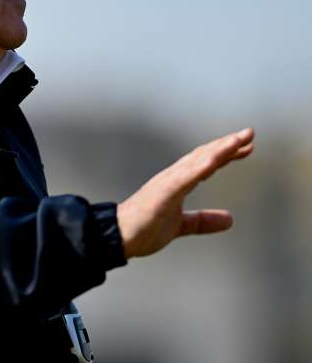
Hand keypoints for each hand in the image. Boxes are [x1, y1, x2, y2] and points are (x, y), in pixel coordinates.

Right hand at [117, 127, 253, 258]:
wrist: (118, 235)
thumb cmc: (143, 227)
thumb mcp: (180, 225)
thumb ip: (202, 220)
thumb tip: (230, 219)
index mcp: (177, 183)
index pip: (205, 163)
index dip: (225, 154)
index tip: (245, 148)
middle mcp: (173, 177)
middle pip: (204, 155)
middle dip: (227, 144)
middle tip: (249, 134)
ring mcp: (168, 182)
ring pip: (197, 161)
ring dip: (219, 149)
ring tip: (238, 140)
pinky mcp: (163, 192)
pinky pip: (186, 177)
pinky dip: (201, 166)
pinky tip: (216, 159)